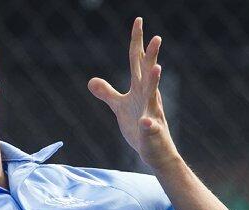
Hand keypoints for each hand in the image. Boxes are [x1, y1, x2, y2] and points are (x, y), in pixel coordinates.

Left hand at [87, 17, 179, 171]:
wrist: (153, 150)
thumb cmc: (138, 126)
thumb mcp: (119, 107)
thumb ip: (107, 93)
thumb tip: (91, 80)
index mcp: (140, 89)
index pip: (137, 61)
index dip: (137, 41)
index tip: (138, 20)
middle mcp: (148, 97)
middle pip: (148, 73)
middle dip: (151, 55)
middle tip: (156, 37)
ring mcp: (152, 113)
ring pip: (154, 96)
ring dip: (155, 81)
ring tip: (157, 66)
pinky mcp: (151, 132)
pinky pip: (151, 127)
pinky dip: (149, 124)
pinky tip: (146, 122)